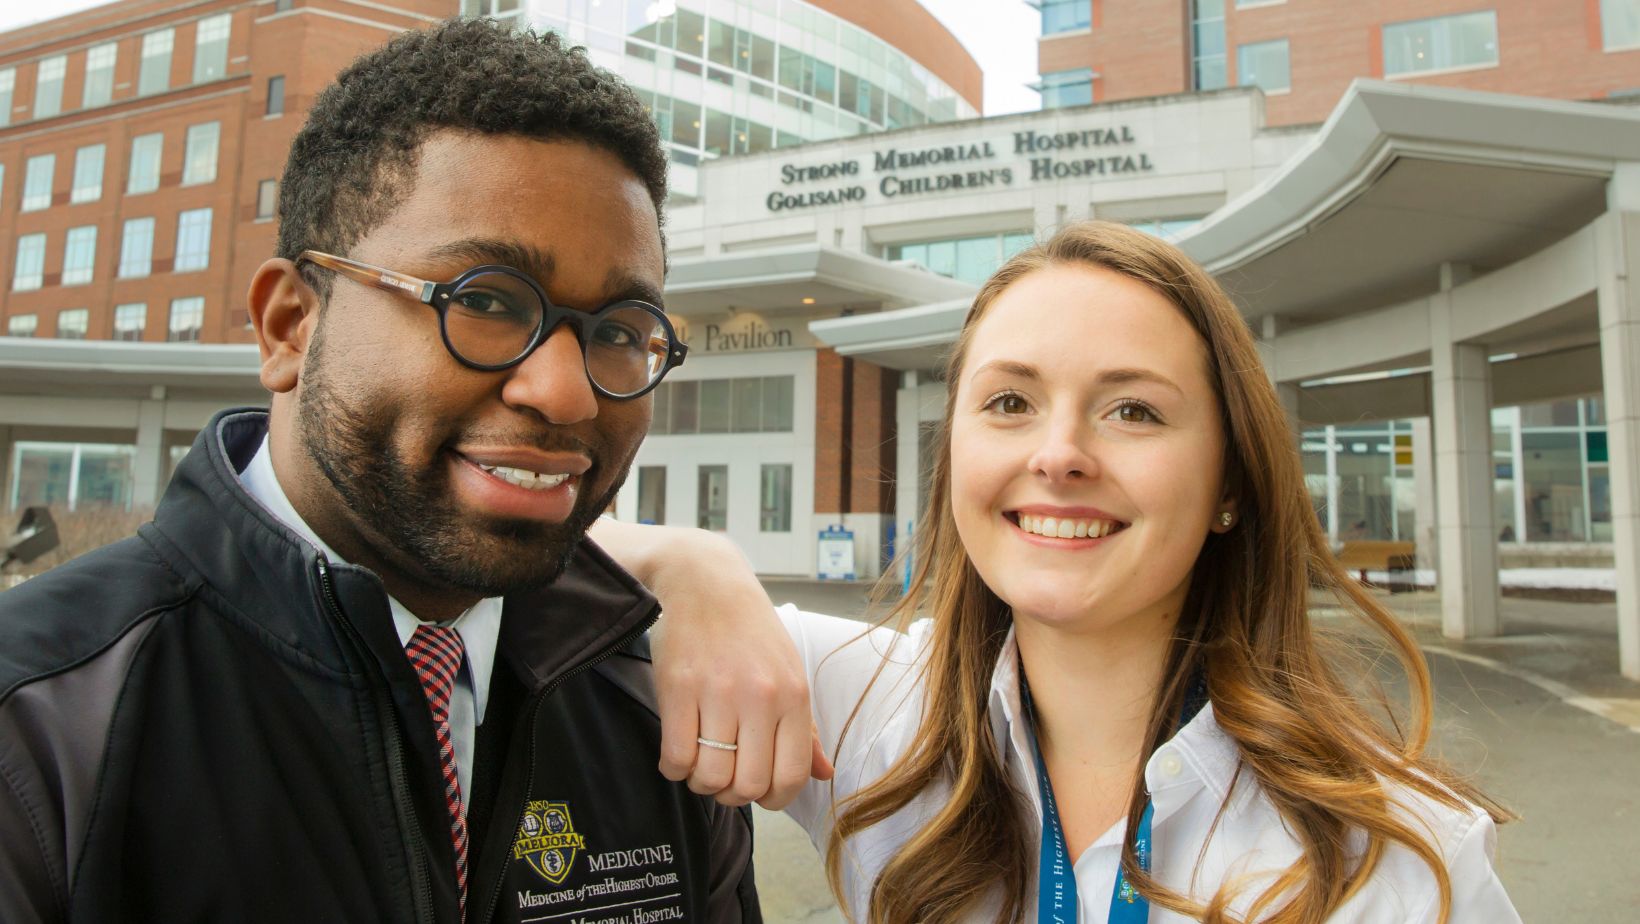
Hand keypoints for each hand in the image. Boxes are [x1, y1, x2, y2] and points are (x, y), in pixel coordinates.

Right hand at [590, 519, 833, 807]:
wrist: (705, 581)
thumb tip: (825, 775)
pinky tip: (676, 754)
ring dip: (701, 783)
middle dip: (733, 796)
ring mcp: (718, 692)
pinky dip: (673, 768)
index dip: (775, 799)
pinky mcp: (678, 688)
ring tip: (699, 764)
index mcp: (794, 695)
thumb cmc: (750, 632)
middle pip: (749, 785)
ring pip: (710, 777)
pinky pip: (675, 756)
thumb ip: (806, 729)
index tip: (760, 794)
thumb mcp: (789, 673)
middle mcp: (761, 696)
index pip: (793, 775)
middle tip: (724, 779)